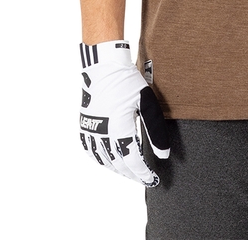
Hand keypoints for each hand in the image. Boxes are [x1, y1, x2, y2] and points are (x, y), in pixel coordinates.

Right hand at [79, 40, 170, 186]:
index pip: (132, 161)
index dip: (143, 173)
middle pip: (118, 164)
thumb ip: (155, 131)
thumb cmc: (127, 82)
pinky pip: (90, 151)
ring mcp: (90, 130)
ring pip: (103, 160)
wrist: (103, 66)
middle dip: (132, 173)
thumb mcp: (147, 103)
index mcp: (118, 129)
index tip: (152, 180)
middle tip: (143, 178)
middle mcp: (101, 134)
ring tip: (129, 171)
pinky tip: (108, 160)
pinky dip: (100, 159)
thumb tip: (163, 154)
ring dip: (117, 169)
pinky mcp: (84, 125)